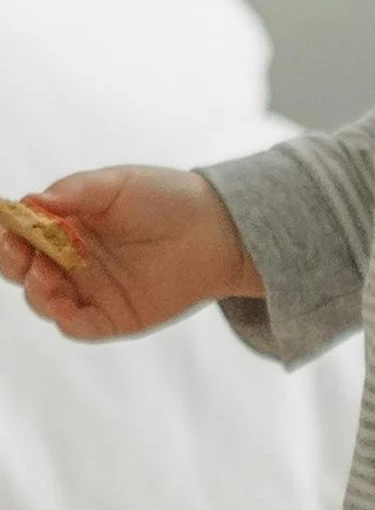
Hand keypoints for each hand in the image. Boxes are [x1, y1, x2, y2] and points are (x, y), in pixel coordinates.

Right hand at [0, 167, 261, 341]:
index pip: (25, 233)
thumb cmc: (167, 198)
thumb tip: (31, 201)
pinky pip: (75, 325)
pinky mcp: (110, 317)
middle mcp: (74, 260)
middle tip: (15, 248)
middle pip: (24, 269)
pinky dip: (62, 316)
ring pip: (43, 299)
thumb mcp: (120, 184)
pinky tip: (62, 301)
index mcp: (70, 225)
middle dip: (12, 260)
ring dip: (35, 287)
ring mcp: (90, 290)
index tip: (6, 225)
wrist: (218, 228)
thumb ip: (76, 190)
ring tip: (45, 268)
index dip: (10, 231)